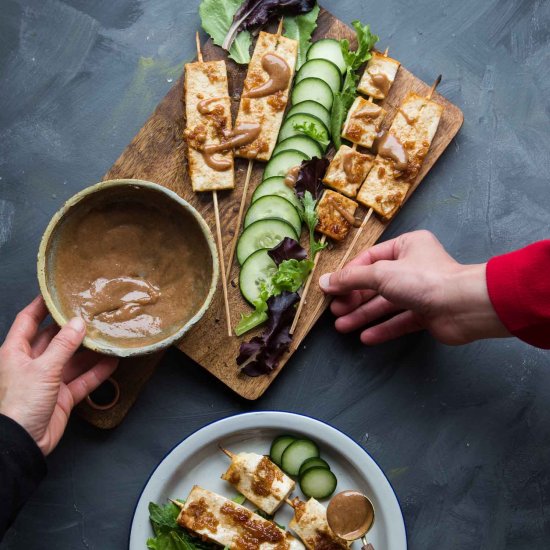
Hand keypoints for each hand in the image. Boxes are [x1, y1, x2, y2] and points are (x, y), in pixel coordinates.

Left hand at [0, 296, 117, 454]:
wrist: (21, 444)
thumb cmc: (19, 404)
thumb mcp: (42, 368)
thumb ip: (63, 345)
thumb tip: (78, 322)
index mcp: (16, 352)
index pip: (28, 320)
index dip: (41, 305)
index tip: (57, 292)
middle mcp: (32, 363)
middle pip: (54, 339)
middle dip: (72, 328)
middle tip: (92, 313)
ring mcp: (48, 381)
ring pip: (72, 359)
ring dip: (89, 350)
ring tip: (107, 335)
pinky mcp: (62, 397)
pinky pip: (82, 380)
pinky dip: (97, 372)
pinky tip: (112, 361)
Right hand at [319, 230, 508, 345]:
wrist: (464, 306)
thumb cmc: (423, 279)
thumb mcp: (380, 273)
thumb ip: (351, 278)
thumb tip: (325, 282)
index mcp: (406, 246)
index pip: (369, 259)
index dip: (349, 275)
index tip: (331, 289)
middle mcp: (413, 266)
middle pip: (376, 283)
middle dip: (354, 298)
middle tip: (335, 311)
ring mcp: (421, 291)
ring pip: (386, 303)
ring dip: (364, 315)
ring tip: (342, 326)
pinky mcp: (427, 313)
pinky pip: (400, 320)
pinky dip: (383, 328)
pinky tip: (366, 337)